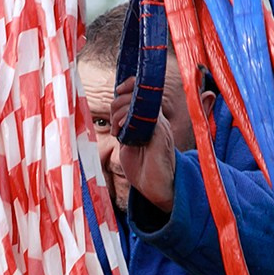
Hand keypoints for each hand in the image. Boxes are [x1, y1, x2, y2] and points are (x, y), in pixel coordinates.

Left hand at [100, 81, 176, 214]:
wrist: (156, 189)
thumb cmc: (143, 169)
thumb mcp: (128, 143)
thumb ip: (124, 128)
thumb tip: (114, 116)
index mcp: (151, 118)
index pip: (142, 90)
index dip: (129, 85)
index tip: (118, 91)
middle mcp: (157, 118)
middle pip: (136, 93)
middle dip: (117, 103)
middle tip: (114, 126)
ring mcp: (159, 125)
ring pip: (138, 101)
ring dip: (119, 111)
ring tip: (117, 131)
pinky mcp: (159, 133)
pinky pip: (143, 114)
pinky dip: (127, 118)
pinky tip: (121, 130)